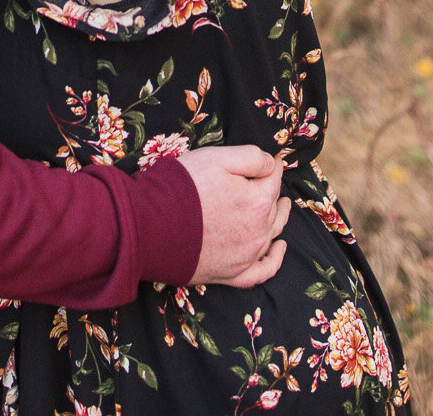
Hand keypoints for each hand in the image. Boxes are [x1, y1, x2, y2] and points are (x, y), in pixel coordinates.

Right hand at [177, 146, 290, 288]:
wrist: (148, 227)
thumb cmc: (181, 188)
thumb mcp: (217, 157)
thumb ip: (252, 157)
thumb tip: (272, 163)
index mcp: (257, 201)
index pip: (273, 178)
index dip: (273, 165)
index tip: (273, 159)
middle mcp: (258, 231)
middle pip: (273, 207)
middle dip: (273, 191)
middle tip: (271, 180)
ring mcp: (246, 256)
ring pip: (271, 234)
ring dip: (280, 219)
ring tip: (284, 206)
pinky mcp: (231, 274)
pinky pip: (262, 271)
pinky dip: (274, 260)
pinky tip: (279, 249)